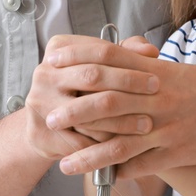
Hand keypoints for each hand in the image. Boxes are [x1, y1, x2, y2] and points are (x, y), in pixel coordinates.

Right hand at [24, 34, 157, 160]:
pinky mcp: (40, 132)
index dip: (131, 64)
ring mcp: (38, 103)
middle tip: (154, 98)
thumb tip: (151, 51)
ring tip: (145, 125)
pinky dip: (104, 144)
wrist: (48, 126)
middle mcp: (44, 73)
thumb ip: (127, 54)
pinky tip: (126, 146)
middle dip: (128, 86)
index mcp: (59, 49)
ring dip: (121, 121)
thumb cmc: (83, 91)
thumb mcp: (102, 68)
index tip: (156, 79)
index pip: (99, 51)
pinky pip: (79, 140)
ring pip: (87, 112)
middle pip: (92, 76)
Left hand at [44, 38, 195, 177]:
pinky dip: (121, 173)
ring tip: (65, 165)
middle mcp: (157, 98)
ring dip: (89, 155)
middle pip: (107, 102)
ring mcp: (169, 127)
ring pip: (120, 142)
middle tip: (50, 121)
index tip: (52, 62)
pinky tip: (104, 179)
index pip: (108, 58)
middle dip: (75, 113)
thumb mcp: (172, 70)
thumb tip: (105, 67)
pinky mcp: (181, 151)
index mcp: (153, 73)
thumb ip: (139, 70)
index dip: (77, 59)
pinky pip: (143, 166)